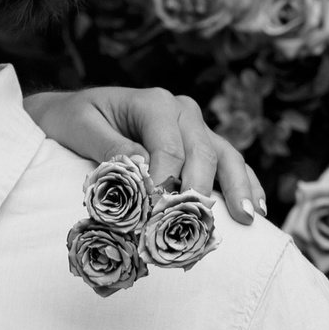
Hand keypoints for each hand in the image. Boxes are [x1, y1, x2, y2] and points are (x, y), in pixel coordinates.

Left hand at [25, 85, 264, 224]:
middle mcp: (182, 110)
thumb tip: (142, 169)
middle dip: (200, 192)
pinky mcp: (200, 143)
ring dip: (238, 189)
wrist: (71, 112)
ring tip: (247, 219)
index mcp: (154, 102)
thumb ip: (111, 147)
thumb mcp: (81, 128)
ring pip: (225, 157)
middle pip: (202, 154)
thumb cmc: (72, 120)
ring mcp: (195, 126)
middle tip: (197, 226)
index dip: (167, 184)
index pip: (170, 149)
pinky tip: (257, 209)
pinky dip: (246, 184)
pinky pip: (229, 162)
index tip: (158, 215)